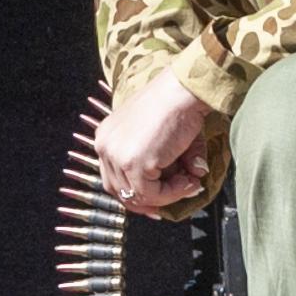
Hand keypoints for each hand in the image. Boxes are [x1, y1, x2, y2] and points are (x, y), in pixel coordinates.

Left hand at [98, 72, 215, 216]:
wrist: (183, 91)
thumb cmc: (176, 106)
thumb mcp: (162, 139)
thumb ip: (167, 166)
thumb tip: (191, 184)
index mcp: (107, 137)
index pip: (113, 178)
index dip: (135, 193)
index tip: (156, 203)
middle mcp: (105, 146)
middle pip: (119, 191)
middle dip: (148, 201)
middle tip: (172, 200)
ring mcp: (117, 156)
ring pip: (139, 196)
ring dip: (168, 195)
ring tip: (190, 181)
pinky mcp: (133, 164)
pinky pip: (154, 194)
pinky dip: (174, 193)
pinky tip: (189, 180)